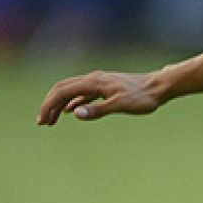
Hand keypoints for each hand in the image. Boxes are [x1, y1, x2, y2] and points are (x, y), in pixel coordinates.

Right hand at [36, 70, 162, 124]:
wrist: (160, 87)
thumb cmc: (143, 98)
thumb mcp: (120, 105)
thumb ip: (98, 110)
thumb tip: (74, 113)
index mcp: (94, 82)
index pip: (62, 92)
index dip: (48, 106)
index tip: (42, 122)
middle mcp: (93, 79)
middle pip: (62, 89)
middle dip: (49, 104)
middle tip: (42, 123)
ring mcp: (99, 82)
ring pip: (71, 91)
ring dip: (58, 104)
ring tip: (51, 121)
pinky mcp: (106, 87)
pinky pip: (82, 93)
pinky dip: (72, 102)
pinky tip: (70, 111)